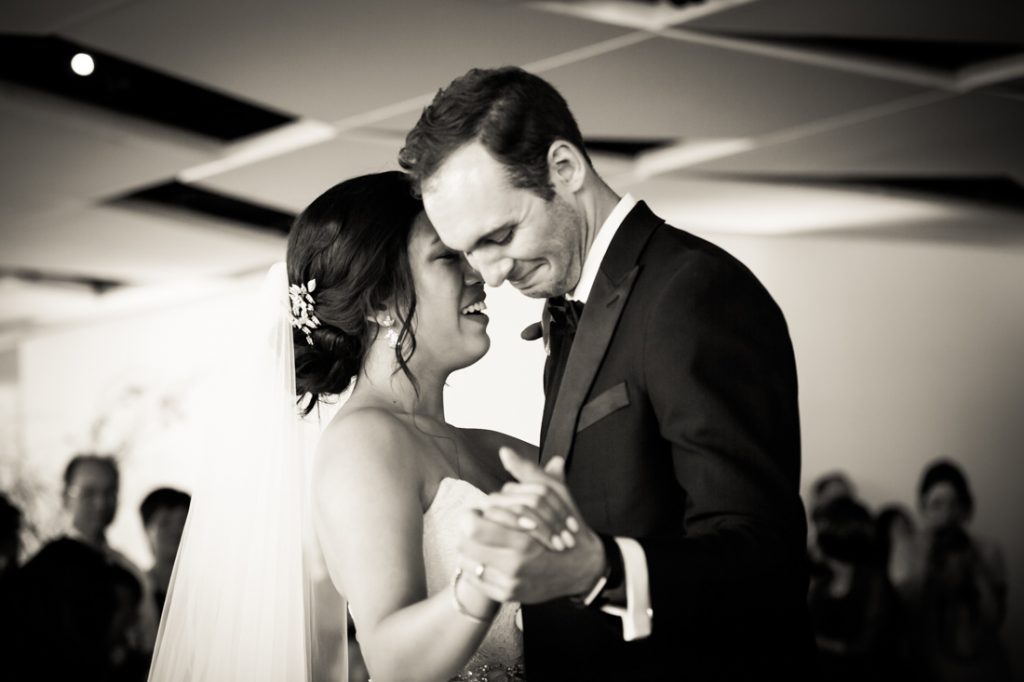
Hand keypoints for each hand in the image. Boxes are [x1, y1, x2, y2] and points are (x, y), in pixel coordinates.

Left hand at [457, 447, 605, 603]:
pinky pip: (478, 582)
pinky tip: (490, 560)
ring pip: (468, 564)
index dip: (470, 517)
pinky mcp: (509, 597)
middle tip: (475, 527)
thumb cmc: (568, 529)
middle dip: (468, 534)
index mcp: (523, 539)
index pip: (473, 526)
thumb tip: (504, 452)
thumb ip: (528, 474)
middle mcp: (514, 565)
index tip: (475, 513)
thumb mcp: (555, 496)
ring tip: (482, 542)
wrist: (585, 569)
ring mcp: (510, 584)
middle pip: (465, 546)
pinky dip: (478, 569)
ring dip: (470, 551)